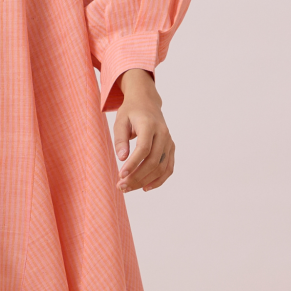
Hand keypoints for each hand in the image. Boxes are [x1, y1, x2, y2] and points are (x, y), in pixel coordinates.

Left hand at [113, 69, 174, 191]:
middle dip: (137, 177)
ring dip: (145, 181)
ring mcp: (169, 141)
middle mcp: (163, 133)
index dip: (133, 164)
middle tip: (121, 186)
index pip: (144, 148)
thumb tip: (122, 158)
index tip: (121, 175)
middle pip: (153, 161)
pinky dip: (159, 180)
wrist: (147, 102)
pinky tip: (145, 187)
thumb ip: (120, 139)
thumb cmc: (131, 112)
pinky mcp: (171, 148)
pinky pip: (168, 168)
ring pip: (161, 167)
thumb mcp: (120, 121)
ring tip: (128, 188)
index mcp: (149, 125)